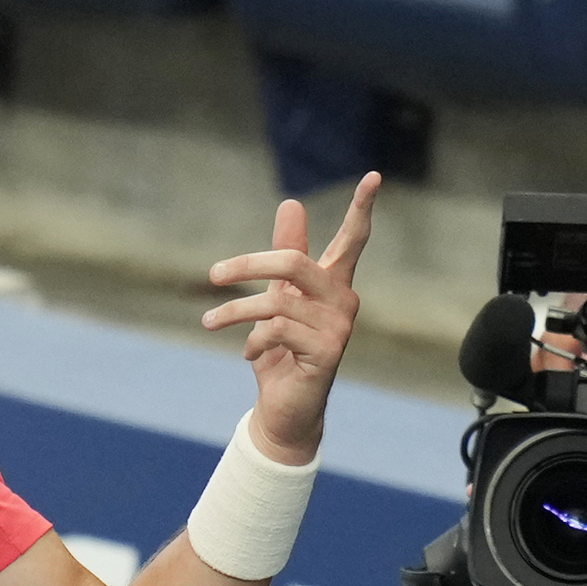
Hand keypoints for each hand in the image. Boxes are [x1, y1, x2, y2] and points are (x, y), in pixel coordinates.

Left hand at [203, 174, 379, 463]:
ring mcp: (339, 327)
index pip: (353, 239)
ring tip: (212, 322)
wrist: (284, 409)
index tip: (374, 176)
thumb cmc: (281, 352)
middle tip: (213, 274)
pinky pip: (278, 329)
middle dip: (248, 265)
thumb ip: (287, 253)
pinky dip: (254, 340)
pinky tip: (249, 355)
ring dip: (236, 311)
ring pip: (277, 300)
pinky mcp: (328, 351)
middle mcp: (344, 301)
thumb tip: (292, 203)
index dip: (362, 207)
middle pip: (294, 263)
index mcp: (333, 284)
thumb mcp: (278, 298)